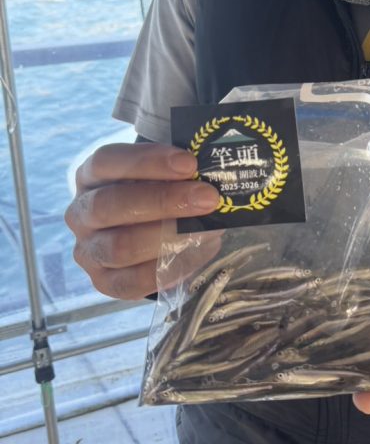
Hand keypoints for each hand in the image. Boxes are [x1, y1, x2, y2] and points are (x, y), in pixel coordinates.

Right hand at [65, 143, 220, 299]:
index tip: (189, 163)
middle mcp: (81, 213)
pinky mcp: (103, 282)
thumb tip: (213, 174)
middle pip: (110, 205)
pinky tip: (202, 251)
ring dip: (169, 237)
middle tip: (207, 197)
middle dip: (163, 200)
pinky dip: (173, 267)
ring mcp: (88, 250)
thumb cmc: (155, 193)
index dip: (147, 161)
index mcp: (90, 176)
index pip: (106, 161)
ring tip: (209, 229)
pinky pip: (133, 281)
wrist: (146, 233)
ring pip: (120, 246)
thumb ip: (175, 172)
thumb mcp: (158, 175)